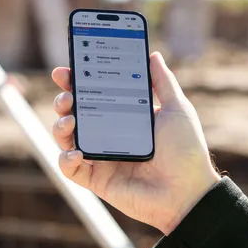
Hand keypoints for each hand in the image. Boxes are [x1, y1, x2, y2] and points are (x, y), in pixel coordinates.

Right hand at [51, 52, 220, 233]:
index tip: (66, 71)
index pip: (93, 94)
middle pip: (73, 113)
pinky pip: (70, 169)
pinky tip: (76, 152)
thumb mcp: (177, 109)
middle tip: (67, 96)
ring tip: (69, 121)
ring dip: (60, 127)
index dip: (75, 81)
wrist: (188, 192)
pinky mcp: (96, 180)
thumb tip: (153, 55)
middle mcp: (106, 135)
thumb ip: (163, 82)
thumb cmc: (186, 151)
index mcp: (122, 116)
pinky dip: (66, 159)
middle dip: (63, 100)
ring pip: (65, 138)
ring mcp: (99, 158)